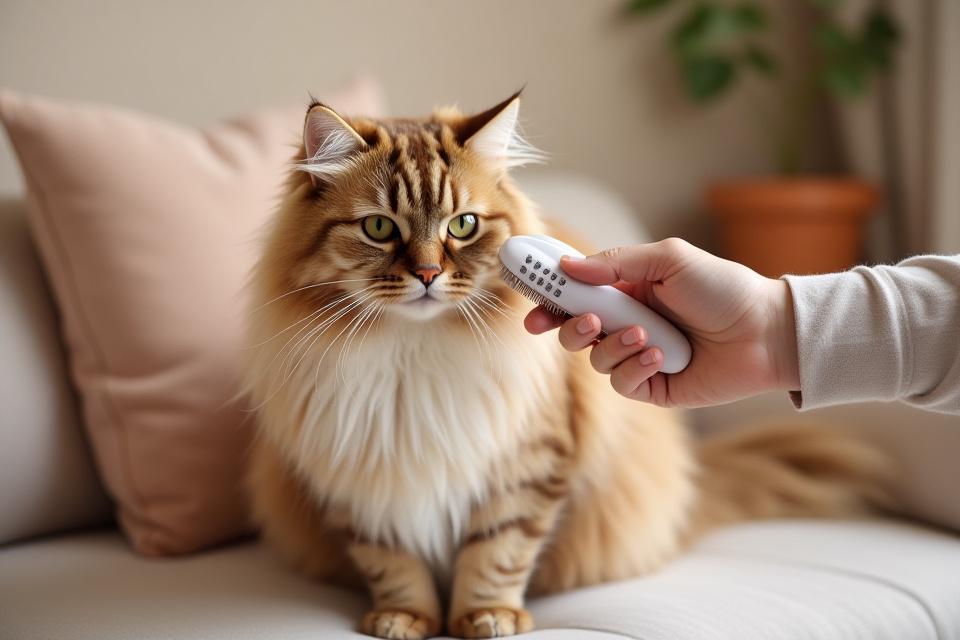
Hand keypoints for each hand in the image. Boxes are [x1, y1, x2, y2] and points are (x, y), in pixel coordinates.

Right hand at [524, 238, 799, 407]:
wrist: (766, 332)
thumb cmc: (723, 288)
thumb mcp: (669, 260)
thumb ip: (617, 262)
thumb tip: (567, 265)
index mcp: (627, 291)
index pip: (575, 294)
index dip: (549, 297)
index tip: (530, 300)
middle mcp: (627, 323)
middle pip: (574, 330)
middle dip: (570, 327)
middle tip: (586, 321)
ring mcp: (638, 356)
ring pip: (595, 358)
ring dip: (613, 346)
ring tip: (645, 336)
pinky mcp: (652, 386)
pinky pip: (621, 383)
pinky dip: (633, 368)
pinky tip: (659, 356)